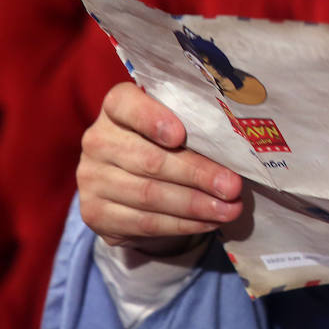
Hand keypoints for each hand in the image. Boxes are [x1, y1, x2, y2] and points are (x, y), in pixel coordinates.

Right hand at [77, 82, 242, 255]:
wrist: (131, 182)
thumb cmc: (166, 144)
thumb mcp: (177, 126)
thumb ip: (195, 129)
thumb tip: (237, 153)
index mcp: (116, 108)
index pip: (125, 104)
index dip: (152, 119)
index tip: (180, 135)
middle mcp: (97, 140)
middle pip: (149, 159)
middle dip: (197, 175)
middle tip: (232, 186)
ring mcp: (91, 178)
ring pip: (149, 195)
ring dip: (195, 205)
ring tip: (229, 210)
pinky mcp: (95, 212)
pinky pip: (143, 222)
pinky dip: (181, 224)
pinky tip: (208, 223)